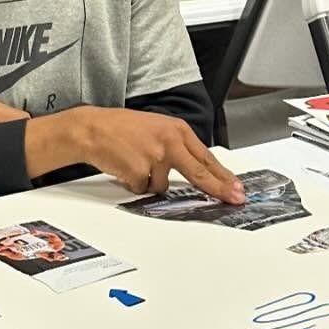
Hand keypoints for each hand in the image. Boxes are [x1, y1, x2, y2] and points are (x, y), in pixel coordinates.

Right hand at [29, 107, 243, 201]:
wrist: (92, 129)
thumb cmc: (122, 129)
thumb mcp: (157, 129)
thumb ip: (178, 147)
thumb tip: (198, 171)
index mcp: (177, 130)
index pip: (206, 158)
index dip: (223, 176)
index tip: (237, 189)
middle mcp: (169, 141)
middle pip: (199, 173)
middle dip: (218, 189)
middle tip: (235, 199)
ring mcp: (155, 156)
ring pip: (162, 187)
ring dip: (148, 181)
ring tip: (134, 162)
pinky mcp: (139, 170)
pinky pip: (142, 189)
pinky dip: (133, 183)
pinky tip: (124, 166)